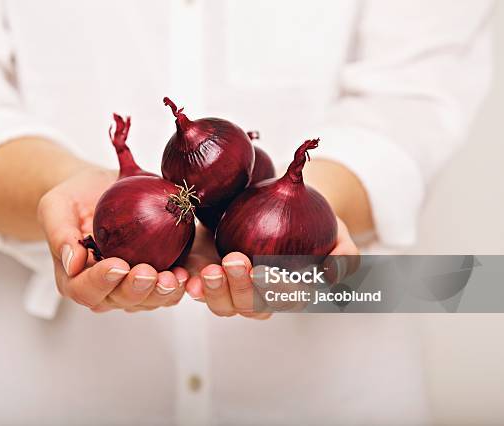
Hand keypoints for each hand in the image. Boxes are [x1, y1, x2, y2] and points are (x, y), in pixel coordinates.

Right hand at [37, 166, 188, 312]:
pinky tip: (186, 273)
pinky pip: (166, 289)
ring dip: (160, 292)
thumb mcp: (55, 206)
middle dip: (135, 289)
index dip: (100, 282)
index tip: (117, 264)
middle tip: (149, 272)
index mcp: (73, 278)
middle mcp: (102, 289)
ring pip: (145, 300)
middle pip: (118, 300)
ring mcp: (128, 287)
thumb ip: (59, 234)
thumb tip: (72, 262)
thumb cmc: (73, 198)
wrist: (98, 190)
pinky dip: (177, 285)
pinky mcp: (152, 278)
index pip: (84, 289)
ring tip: (173, 277)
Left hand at [183, 217, 357, 318]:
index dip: (277, 291)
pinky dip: (193, 288)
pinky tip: (187, 278)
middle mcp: (261, 297)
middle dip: (242, 288)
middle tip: (236, 261)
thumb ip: (345, 254)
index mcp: (291, 292)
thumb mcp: (336, 232)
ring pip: (223, 305)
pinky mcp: (210, 277)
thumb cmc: (310, 221)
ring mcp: (233, 290)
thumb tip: (334, 275)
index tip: (267, 271)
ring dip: (216, 292)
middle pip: (251, 307)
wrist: (275, 201)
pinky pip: (199, 290)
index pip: (287, 300)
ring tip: (212, 269)